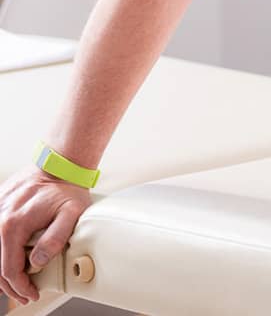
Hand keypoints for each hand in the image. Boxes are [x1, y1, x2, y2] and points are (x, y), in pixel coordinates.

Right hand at [0, 166, 91, 305]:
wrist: (58, 166)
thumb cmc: (66, 190)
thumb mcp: (71, 214)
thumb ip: (55, 239)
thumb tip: (37, 261)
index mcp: (13, 226)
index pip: (9, 270)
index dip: (21, 287)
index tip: (32, 294)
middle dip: (10, 286)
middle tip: (25, 296)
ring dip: (2, 274)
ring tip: (17, 285)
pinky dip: (1, 256)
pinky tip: (10, 263)